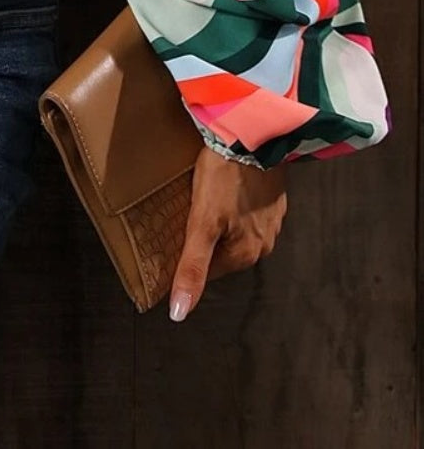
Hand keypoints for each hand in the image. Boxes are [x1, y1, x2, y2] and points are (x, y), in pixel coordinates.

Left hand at [168, 145, 286, 320]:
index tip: (174, 237)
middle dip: (206, 238)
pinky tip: (225, 189)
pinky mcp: (274, 197)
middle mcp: (264, 244)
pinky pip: (249, 210)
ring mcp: (272, 219)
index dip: (189, 255)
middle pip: (223, 250)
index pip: (209, 270)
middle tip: (186, 214)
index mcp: (246, 255)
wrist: (253, 134)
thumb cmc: (224, 178)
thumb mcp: (202, 224)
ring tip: (205, 200)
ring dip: (221, 221)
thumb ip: (192, 268)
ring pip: (237, 230)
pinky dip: (235, 204)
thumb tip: (180, 313)